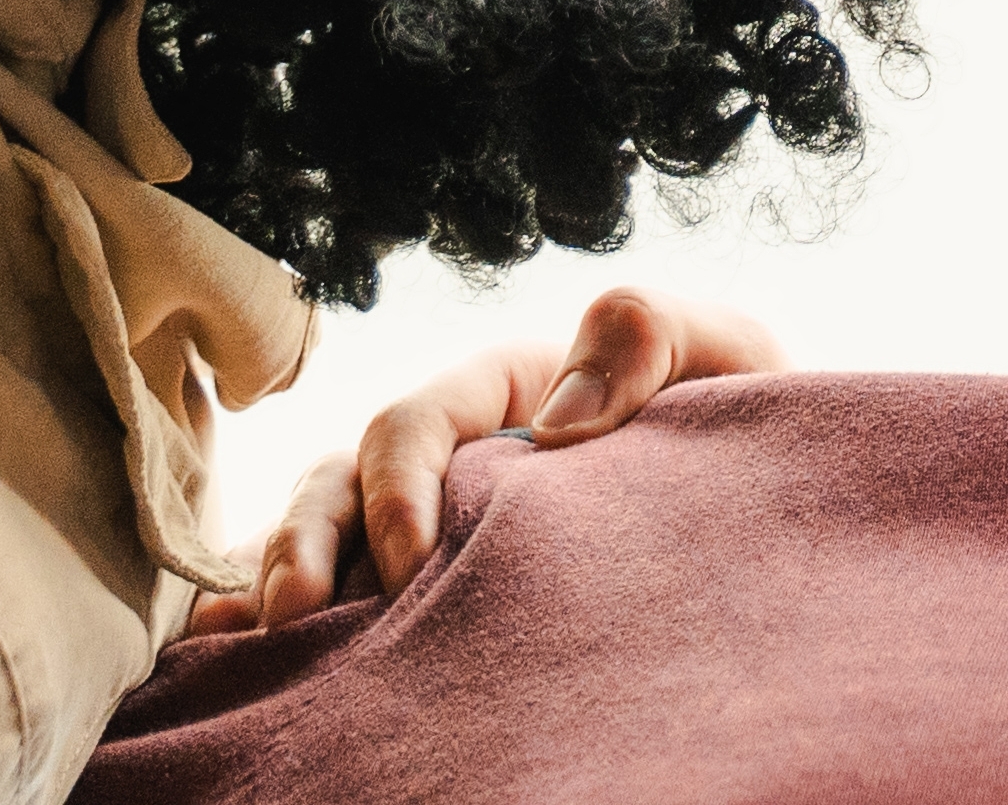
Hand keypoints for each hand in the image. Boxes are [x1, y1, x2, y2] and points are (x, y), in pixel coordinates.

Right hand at [209, 288, 783, 630]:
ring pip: (320, 538)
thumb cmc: (745, 426)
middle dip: (306, 543)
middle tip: (298, 621)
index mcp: (512, 393)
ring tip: (263, 651)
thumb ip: (650, 336)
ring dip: (277, 583)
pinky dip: (263, 628)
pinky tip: (223, 671)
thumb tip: (556, 424)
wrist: (784, 515)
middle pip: (343, 480)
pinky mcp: (428, 600)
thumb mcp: (727, 355)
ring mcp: (432, 528)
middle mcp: (456, 458)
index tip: (411, 563)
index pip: (423, 419)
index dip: (398, 481)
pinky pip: (330, 601)